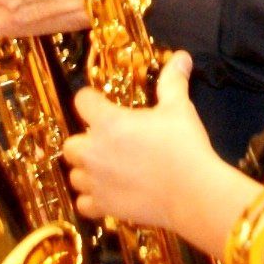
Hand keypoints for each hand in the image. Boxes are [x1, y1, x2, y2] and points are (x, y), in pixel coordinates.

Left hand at [64, 51, 224, 229]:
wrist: (192, 192)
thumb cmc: (183, 145)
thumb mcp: (179, 108)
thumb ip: (172, 81)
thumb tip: (181, 56)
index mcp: (108, 122)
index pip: (82, 101)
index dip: (91, 100)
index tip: (102, 103)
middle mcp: (94, 152)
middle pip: (70, 144)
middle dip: (85, 142)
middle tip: (109, 142)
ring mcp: (96, 182)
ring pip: (75, 175)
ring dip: (87, 171)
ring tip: (108, 169)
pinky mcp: (103, 207)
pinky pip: (83, 204)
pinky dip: (92, 199)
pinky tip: (108, 193)